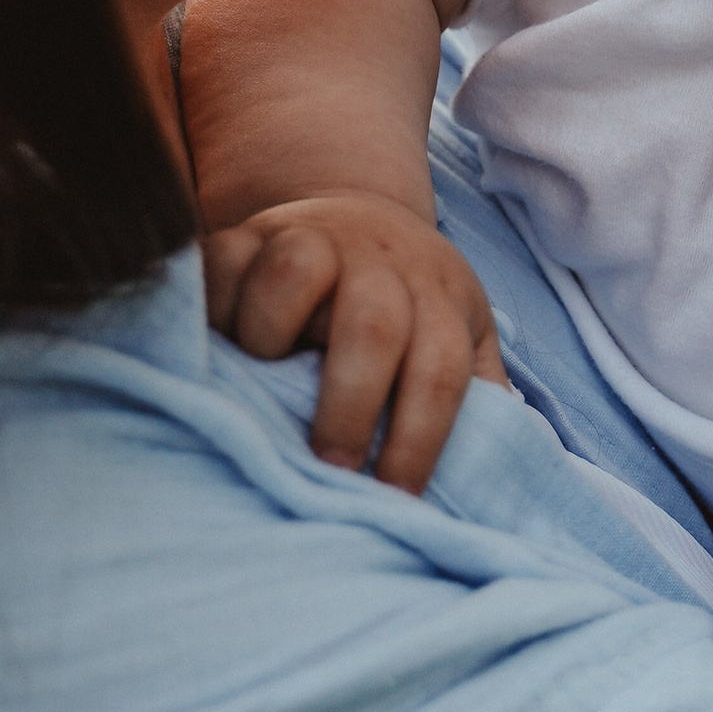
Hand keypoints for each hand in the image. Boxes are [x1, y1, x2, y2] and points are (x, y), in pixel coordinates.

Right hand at [202, 192, 508, 489]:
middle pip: (375, 324)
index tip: (396, 499)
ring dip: (277, 332)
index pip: (441, 370)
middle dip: (353, 405)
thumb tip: (499, 478)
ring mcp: (310, 240)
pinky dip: (213, 304)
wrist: (357, 212)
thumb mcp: (462, 335)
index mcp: (437, 297)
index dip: (421, 440)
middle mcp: (378, 264)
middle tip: (332, 467)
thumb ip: (481, 396)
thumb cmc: (412, 302)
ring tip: (261, 383)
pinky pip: (223, 260)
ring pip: (298, 268)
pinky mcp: (246, 234)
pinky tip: (212, 347)